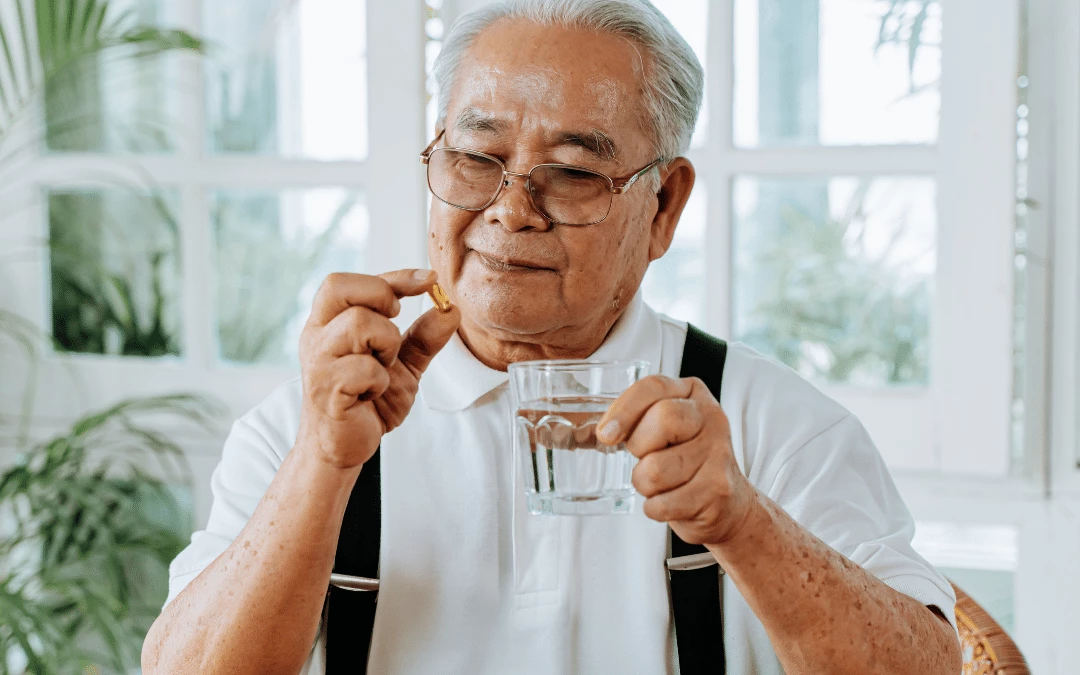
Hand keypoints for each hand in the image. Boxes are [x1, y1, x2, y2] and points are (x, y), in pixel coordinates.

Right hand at [296, 269, 460, 469]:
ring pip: (359, 323)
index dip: (396, 276)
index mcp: (329, 322)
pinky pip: (364, 368)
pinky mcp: (325, 389)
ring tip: (382, 369)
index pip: (355, 282)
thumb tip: (450, 309)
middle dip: (381, 298)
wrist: (347, 447)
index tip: (431, 280)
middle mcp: (317, 335)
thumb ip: (424, 338)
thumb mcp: (403, 364)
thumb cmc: (367, 402)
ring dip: (387, 344)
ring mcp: (318, 361)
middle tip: (395, 324)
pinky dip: (379, 381)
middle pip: (340, 287)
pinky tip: (371, 394)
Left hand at [597, 376, 755, 545]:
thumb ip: (639, 417)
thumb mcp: (665, 427)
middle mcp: (711, 418)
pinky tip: (669, 501)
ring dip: (645, 484)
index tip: (606, 433)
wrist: (727, 502)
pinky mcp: (718, 489)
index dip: (624, 409)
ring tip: (660, 483)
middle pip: (663, 419)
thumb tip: (605, 431)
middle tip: (645, 456)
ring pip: (656, 469)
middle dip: (639, 446)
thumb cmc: (686, 460)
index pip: (654, 387)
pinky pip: (664, 503)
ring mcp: (718, 453)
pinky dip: (656, 508)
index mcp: (692, 394)